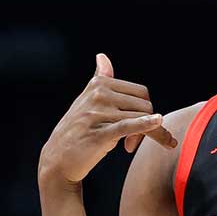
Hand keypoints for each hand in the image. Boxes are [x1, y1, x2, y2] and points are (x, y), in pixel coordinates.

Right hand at [38, 53, 178, 185]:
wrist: (58, 159)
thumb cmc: (77, 129)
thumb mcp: (86, 100)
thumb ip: (100, 78)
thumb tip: (102, 56)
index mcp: (99, 84)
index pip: (140, 92)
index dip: (144, 110)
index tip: (135, 126)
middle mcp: (98, 95)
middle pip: (144, 105)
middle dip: (148, 123)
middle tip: (133, 141)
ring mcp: (98, 114)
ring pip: (142, 118)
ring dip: (148, 136)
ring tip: (130, 147)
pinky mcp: (100, 134)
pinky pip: (129, 126)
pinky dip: (146, 125)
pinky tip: (158, 122)